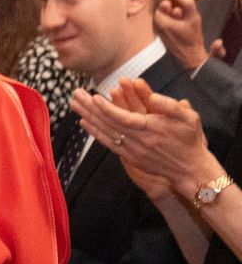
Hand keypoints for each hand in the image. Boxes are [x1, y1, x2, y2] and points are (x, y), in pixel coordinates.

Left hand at [72, 81, 212, 187]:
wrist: (189, 168)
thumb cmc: (189, 139)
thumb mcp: (188, 118)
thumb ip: (170, 106)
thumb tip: (153, 97)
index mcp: (151, 129)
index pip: (122, 118)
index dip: (106, 108)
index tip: (93, 97)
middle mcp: (138, 141)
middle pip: (108, 123)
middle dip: (90, 108)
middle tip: (75, 95)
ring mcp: (132, 150)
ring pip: (105, 132)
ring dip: (88, 118)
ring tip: (74, 105)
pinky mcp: (130, 157)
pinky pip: (109, 143)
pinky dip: (95, 133)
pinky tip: (85, 123)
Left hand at [153, 0, 208, 70]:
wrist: (191, 57)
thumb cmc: (192, 36)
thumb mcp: (193, 16)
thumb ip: (186, 1)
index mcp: (160, 23)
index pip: (157, 9)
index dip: (166, 5)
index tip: (175, 7)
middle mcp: (157, 30)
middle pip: (160, 14)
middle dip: (170, 11)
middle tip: (180, 12)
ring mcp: (160, 36)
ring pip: (163, 21)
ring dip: (173, 18)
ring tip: (182, 20)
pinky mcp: (164, 40)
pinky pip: (165, 29)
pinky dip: (173, 25)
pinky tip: (182, 27)